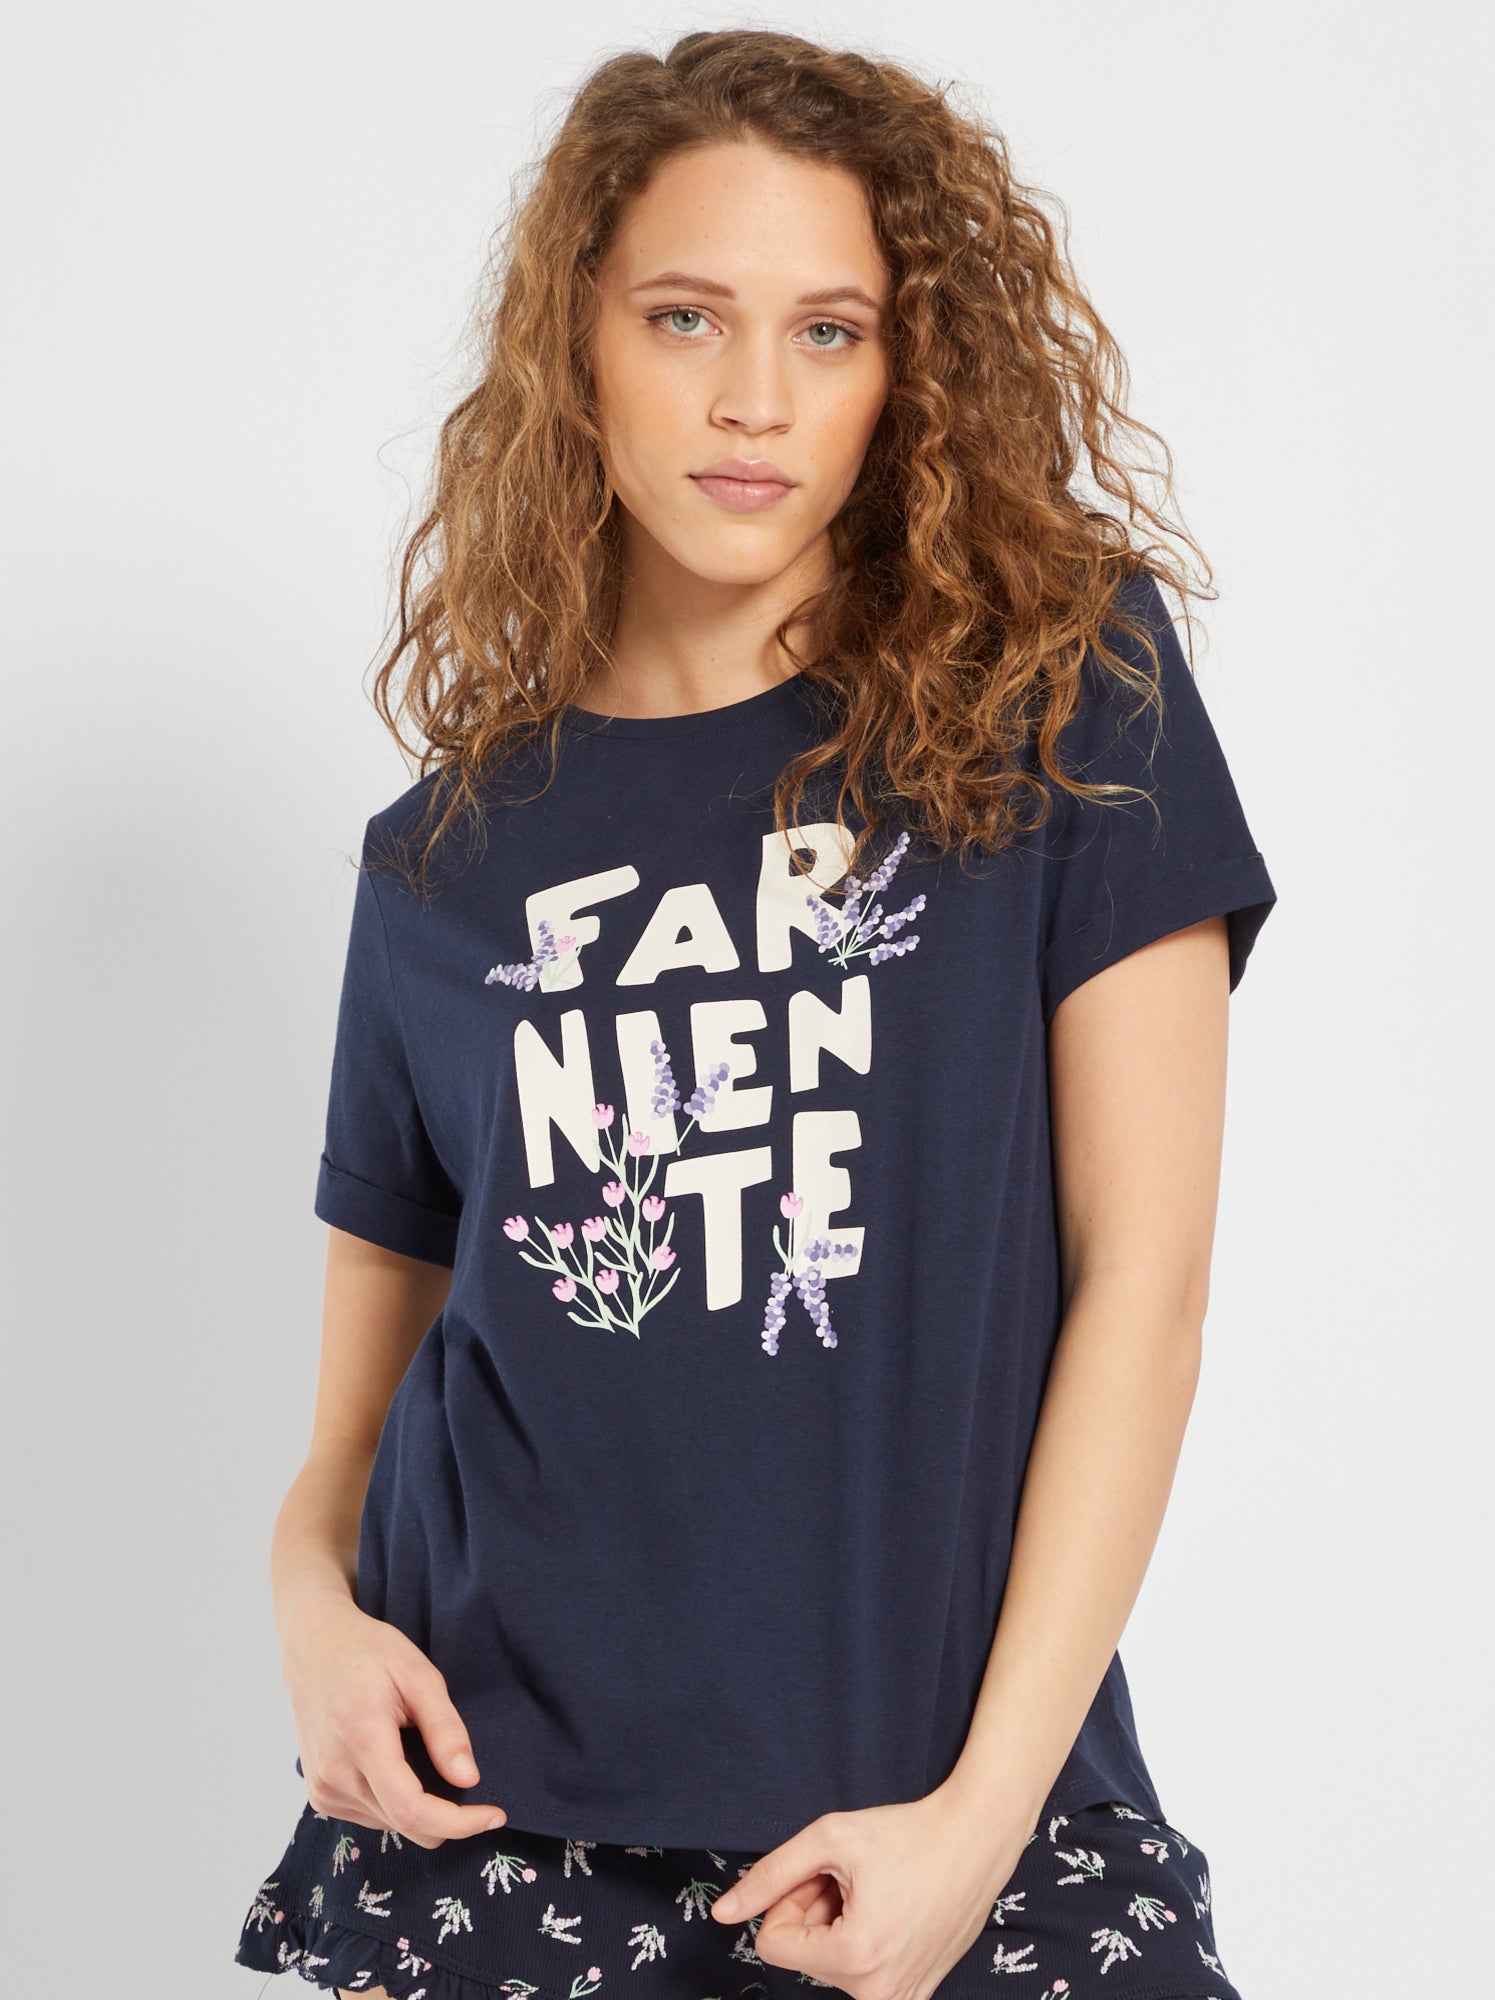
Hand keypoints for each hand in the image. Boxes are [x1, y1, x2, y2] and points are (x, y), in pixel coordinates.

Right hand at [281, 1592, 507, 1849]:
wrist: (314, 1647)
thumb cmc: (370, 1652)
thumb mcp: (419, 1676)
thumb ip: (445, 1728)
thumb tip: (468, 1779)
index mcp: (363, 1739)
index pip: (411, 1809)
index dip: (458, 1822)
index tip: (495, 1815)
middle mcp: (335, 1773)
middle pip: (404, 1825)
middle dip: (448, 1818)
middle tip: (474, 1790)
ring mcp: (322, 1788)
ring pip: (390, 1825)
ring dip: (420, 1809)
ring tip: (423, 1757)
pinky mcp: (319, 1795)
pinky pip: (371, 1816)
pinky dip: (395, 1804)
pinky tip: (398, 1765)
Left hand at [709, 1781, 1034, 1999]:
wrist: (976, 1839)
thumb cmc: (906, 1833)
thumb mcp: (829, 1839)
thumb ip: (769, 1876)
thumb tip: (722, 1913)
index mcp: (854, 1958)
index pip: (772, 1943)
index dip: (789, 1900)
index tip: (822, 1876)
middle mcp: (878, 1995)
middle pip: (804, 1956)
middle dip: (816, 1913)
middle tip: (854, 1880)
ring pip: (831, 1965)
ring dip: (840, 1925)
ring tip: (876, 1893)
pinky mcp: (915, 1996)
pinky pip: (862, 1975)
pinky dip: (864, 1941)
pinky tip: (890, 1910)